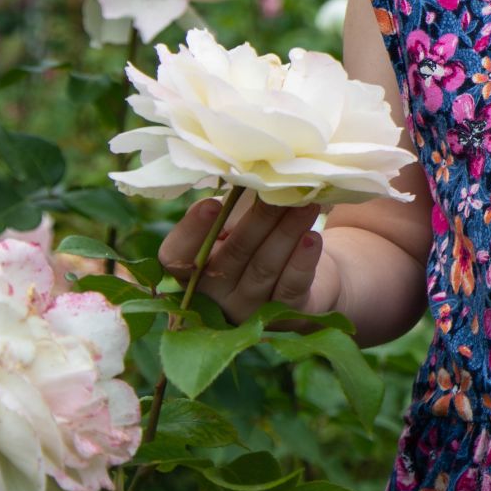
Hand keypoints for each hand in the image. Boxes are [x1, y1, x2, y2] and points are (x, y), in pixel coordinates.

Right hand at [158, 193, 338, 331]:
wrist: (305, 267)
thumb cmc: (262, 235)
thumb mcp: (240, 220)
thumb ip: (232, 206)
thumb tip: (240, 176)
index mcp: (193, 269)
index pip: (176, 257)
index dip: (191, 231)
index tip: (213, 202)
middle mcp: (215, 295)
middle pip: (232, 255)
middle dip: (259, 218)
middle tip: (281, 190)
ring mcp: (248, 309)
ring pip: (264, 269)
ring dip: (286, 232)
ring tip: (307, 205)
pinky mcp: (284, 314)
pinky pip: (290, 289)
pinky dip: (302, 262)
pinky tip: (313, 239)